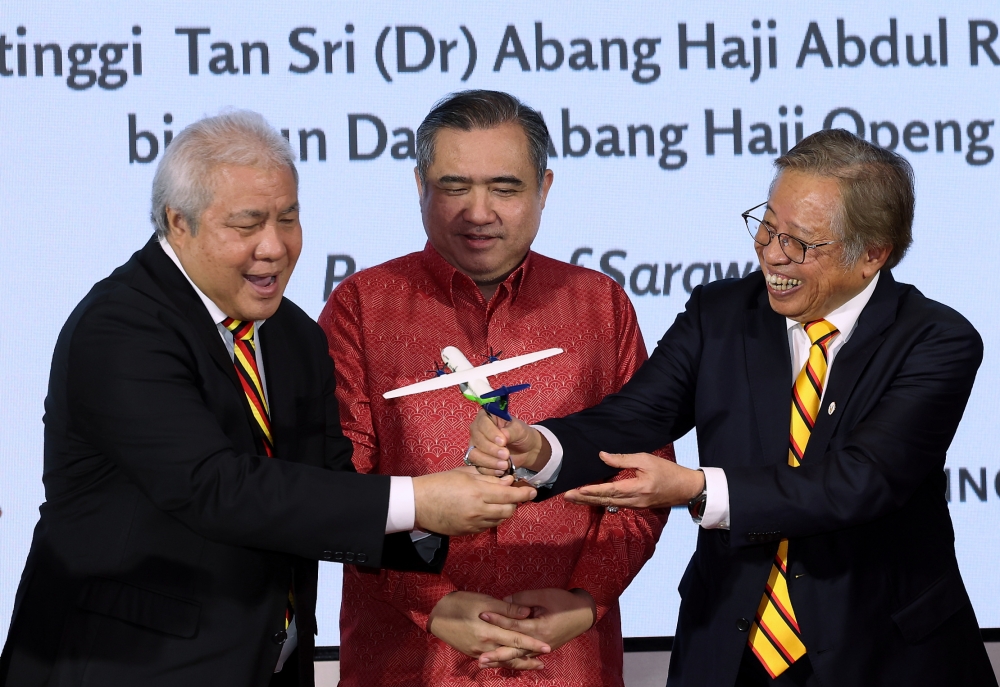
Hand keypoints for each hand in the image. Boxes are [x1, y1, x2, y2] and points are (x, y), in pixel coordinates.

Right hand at [412, 468, 535, 535]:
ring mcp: (473, 524)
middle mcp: (479, 510)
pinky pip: (487, 526)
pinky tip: (485, 509)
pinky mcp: (468, 532)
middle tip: (512, 494)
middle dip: (514, 503)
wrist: (418, 504)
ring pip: (500, 520)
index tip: (533, 491)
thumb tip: (507, 481)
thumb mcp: (464, 474)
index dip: (524, 494)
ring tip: (497, 501)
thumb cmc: (439, 483)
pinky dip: (492, 518)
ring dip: (504, 511)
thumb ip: (488, 478)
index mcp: (478, 492)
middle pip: (509, 510)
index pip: (509, 496)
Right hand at [427, 591, 550, 669]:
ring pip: (502, 660)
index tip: (547, 647)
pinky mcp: (471, 652)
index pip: (516, 639)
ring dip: (517, 663)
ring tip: (531, 665)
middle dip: (528, 660)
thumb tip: (527, 612)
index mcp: (489, 631)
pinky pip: (492, 659)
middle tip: (543, 663)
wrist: (436, 612)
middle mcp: (484, 645)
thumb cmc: (460, 602)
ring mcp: (477, 651)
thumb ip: (507, 609)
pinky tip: (510, 661)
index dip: (532, 644)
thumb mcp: (484, 601)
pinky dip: (503, 661)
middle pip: (511, 655)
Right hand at [468, 408, 551, 475]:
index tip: (503, 441)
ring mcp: (476, 446)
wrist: (526, 450)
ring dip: (490, 462)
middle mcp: (477, 431)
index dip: (490, 433)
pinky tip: (501, 471)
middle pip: (477, 440)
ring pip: (474, 455)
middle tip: (506, 454)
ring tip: (505, 465)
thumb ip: (511, 431)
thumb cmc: (521, 435)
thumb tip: (503, 435)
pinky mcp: (478, 460)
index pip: (482, 423)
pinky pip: (478, 467)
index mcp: (486, 417)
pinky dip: (490, 470)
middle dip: (491, 449)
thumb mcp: (520, 430)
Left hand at [477, 588, 596, 668]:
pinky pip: (525, 657)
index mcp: (540, 627)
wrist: (583, 614)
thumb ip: (523, 599)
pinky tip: (500, 663)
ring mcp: (542, 648)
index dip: (498, 620)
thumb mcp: (544, 595)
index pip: (514, 625)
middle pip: (514, 650)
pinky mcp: (543, 649)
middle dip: (496, 654)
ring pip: (518, 657)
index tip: (482, 615)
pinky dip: (512, 660)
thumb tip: (503, 601)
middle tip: (480, 658)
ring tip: (484, 663)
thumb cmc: (564, 601)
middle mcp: (540, 642)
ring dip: (501, 660)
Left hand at [563, 452, 704, 509]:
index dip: (592, 490)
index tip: (577, 489)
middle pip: (604, 500)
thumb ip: (623, 459)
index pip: (610, 490)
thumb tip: (602, 456)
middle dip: (584, 499)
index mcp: (637, 488)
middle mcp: (634, 500)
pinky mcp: (636, 506)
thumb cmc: (667, 471)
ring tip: (573, 498)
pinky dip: (600, 501)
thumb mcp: (646, 459)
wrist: (685, 488)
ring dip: (590, 501)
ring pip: (608, 503)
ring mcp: (635, 505)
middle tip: (566, 496)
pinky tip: (591, 498)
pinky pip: (615, 504)